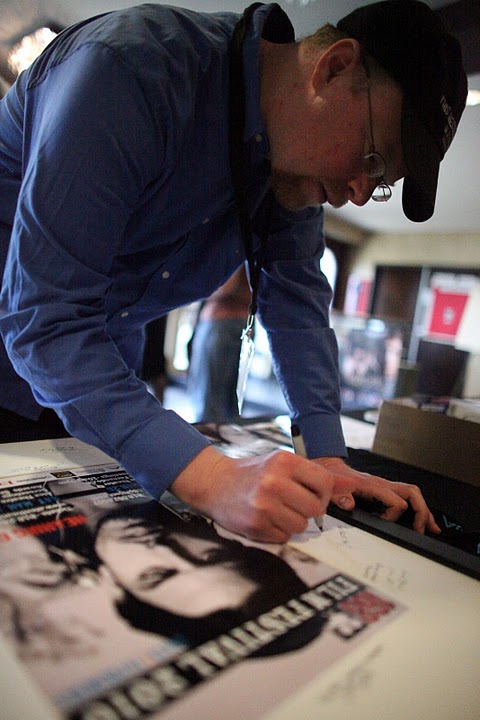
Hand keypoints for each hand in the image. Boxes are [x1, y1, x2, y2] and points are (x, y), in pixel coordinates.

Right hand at [170, 446, 333, 542]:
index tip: (314, 492)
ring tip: (278, 509)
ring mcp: (264, 505)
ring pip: (302, 525)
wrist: (215, 483)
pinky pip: (285, 536)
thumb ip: (317, 475)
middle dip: (310, 509)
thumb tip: (351, 486)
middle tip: (294, 502)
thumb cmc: (254, 472)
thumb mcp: (284, 464)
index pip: (325, 483)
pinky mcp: (256, 525)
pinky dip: (280, 530)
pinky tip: (267, 518)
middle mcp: (274, 482)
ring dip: (294, 521)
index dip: (324, 492)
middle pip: (316, 508)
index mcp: (284, 462)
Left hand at [312, 457, 440, 534]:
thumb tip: (350, 504)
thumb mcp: (333, 488)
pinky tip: (424, 521)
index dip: (393, 516)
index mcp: (372, 485)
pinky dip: (418, 509)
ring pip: (413, 495)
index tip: (385, 523)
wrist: (332, 470)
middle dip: (420, 511)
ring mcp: (387, 487)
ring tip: (432, 528)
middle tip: (420, 529)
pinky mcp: (387, 491)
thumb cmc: (335, 480)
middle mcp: (383, 484)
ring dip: (424, 511)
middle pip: (412, 494)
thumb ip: (340, 497)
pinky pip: (408, 498)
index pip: (395, 501)